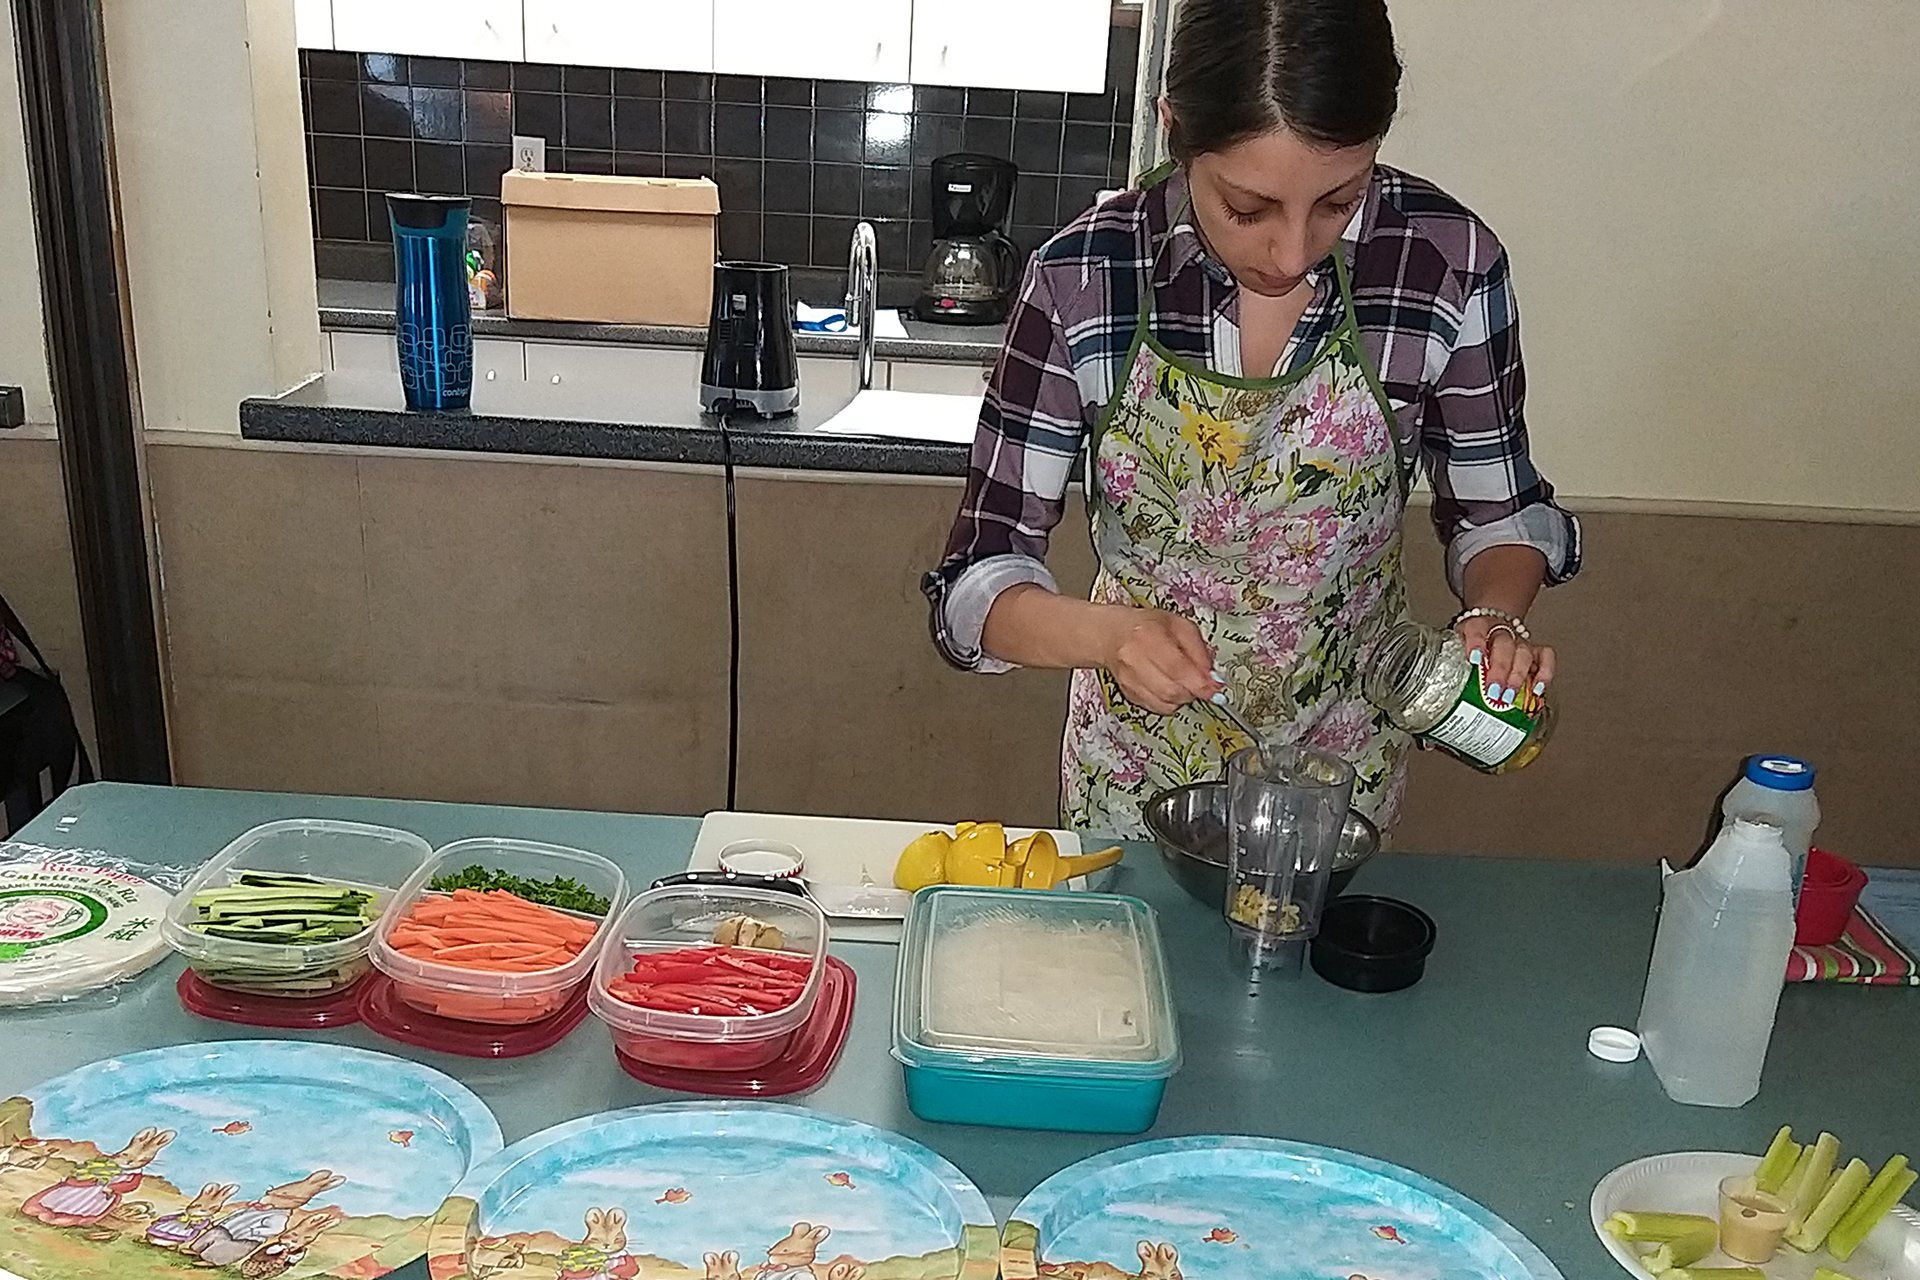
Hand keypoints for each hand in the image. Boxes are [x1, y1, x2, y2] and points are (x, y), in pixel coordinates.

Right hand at [1095, 606, 1217, 714]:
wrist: (1112, 635)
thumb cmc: (1147, 627)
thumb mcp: (1179, 625)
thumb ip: (1198, 649)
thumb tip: (1211, 676)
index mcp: (1147, 636)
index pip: (1177, 668)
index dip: (1200, 683)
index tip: (1214, 687)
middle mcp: (1134, 659)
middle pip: (1172, 690)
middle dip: (1193, 691)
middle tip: (1200, 682)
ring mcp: (1128, 679)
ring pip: (1165, 702)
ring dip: (1183, 697)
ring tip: (1184, 682)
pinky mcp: (1128, 694)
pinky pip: (1157, 707)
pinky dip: (1170, 702)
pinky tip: (1170, 686)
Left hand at [1454, 613, 1556, 706]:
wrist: (1492, 622)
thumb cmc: (1472, 641)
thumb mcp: (1457, 641)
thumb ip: (1453, 655)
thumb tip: (1444, 680)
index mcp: (1477, 625)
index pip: (1476, 629)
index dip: (1476, 643)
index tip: (1474, 658)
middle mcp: (1501, 631)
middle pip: (1504, 646)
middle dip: (1499, 670)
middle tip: (1493, 690)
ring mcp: (1520, 640)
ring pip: (1524, 653)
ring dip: (1518, 676)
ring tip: (1509, 695)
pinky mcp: (1535, 649)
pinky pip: (1546, 657)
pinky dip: (1545, 673)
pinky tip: (1537, 690)